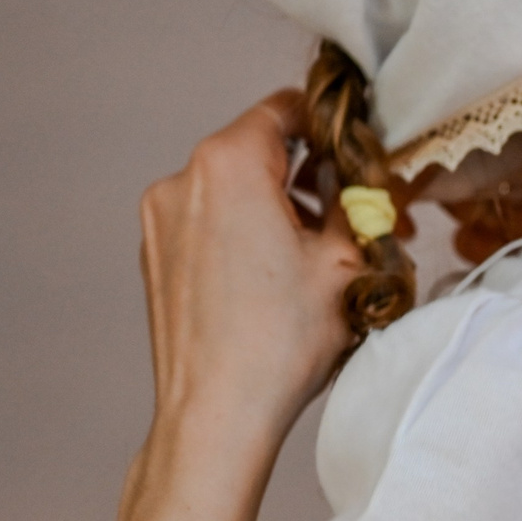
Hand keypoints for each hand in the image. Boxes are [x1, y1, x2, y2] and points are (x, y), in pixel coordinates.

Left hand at [140, 91, 365, 442]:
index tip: (363, 157)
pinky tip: (280, 279)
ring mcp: (161, 220)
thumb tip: (365, 176)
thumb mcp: (348, 258)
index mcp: (228, 164)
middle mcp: (183, 180)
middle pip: (261, 151)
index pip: (287, 108)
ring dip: (281, 209)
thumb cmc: (281, 339)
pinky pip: (211, 223)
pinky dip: (247, 235)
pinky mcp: (156, 255)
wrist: (217, 411)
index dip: (333, 127)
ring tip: (323, 258)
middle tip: (361, 218)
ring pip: (236, 189)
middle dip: (313, 178)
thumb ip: (359, 197)